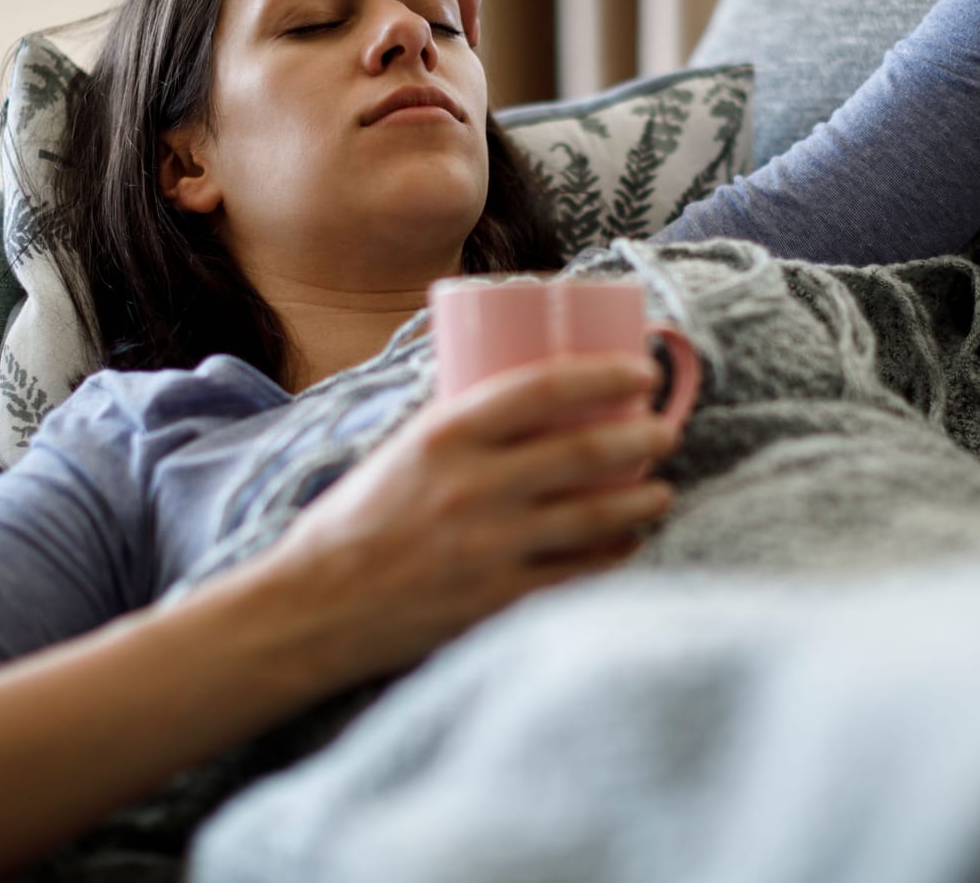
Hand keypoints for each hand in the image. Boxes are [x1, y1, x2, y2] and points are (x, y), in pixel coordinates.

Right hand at [251, 351, 682, 681]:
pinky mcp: (497, 600)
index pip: (543, 387)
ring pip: (595, 516)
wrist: (313, 608)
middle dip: (643, 437)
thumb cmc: (356, 521)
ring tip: (660, 491)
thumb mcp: (401, 451)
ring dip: (644, 500)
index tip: (641, 370)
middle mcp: (472, 488)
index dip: (605, 373)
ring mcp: (489, 548)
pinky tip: (629, 543)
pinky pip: (579, 574)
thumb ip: (462, 428)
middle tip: (666, 432)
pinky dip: (614, 555)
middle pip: (585, 450)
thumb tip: (533, 398)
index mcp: (444, 436)